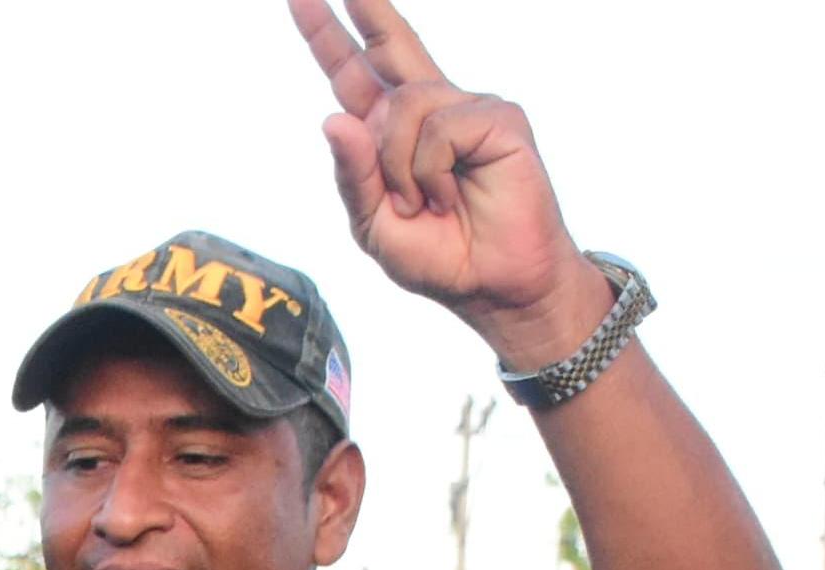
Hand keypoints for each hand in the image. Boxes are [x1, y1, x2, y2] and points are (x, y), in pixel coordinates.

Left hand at [289, 0, 605, 368]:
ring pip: (404, 105)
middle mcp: (427, 111)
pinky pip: (440, 129)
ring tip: (422, 204)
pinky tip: (450, 197)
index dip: (328, 36)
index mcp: (390, 133)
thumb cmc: (439, 258)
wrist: (493, 287)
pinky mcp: (496, 118)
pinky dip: (432, 173)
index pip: (353, 74)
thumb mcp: (373, 225)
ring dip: (399, 167)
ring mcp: (464, 108)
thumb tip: (334, 118)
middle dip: (365, 9)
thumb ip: (352, 175)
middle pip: (387, 46)